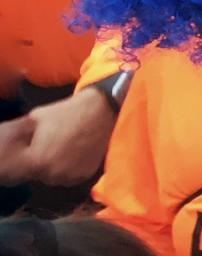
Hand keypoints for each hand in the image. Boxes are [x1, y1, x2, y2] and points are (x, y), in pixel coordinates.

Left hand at [0, 88, 116, 185]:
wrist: (102, 109)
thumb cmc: (68, 111)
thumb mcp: (37, 117)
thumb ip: (24, 133)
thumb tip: (13, 139)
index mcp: (38, 160)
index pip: (21, 171)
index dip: (26, 160)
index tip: (33, 151)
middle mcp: (54, 173)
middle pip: (40, 176)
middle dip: (43, 163)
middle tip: (52, 147)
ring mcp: (71, 175)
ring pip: (57, 178)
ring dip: (57, 168)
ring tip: (65, 149)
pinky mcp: (86, 174)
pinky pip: (73, 177)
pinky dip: (72, 168)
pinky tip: (76, 153)